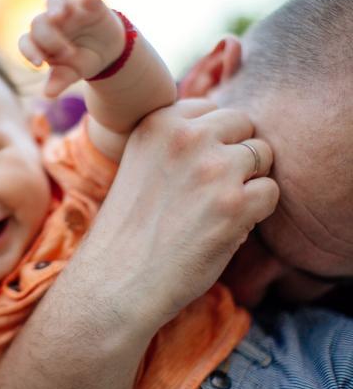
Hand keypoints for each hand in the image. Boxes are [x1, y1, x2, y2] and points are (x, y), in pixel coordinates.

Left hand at [19, 0, 124, 97]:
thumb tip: (48, 94)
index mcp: (40, 41)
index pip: (26, 42)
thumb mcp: (70, 73)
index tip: (40, 65)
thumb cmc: (80, 60)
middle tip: (67, 53)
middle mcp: (51, 22)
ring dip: (55, 7)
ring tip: (59, 16)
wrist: (106, 51)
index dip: (29, 51)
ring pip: (55, 0)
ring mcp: (70, 10)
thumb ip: (59, 81)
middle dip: (50, 39)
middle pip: (38, 23)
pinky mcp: (91, 5)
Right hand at [83, 99, 278, 334]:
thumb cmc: (128, 227)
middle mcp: (187, 136)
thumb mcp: (140, 163)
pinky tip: (226, 227)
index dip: (212, 140)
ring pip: (262, 154)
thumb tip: (227, 135)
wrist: (116, 279)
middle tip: (210, 188)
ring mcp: (213, 168)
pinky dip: (256, 211)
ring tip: (215, 208)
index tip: (193, 168)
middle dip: (235, 152)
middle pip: (243, 123)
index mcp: (158, 122)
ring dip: (247, 180)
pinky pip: (271, 191)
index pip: (212, 109)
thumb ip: (177, 141)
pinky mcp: (235, 204)